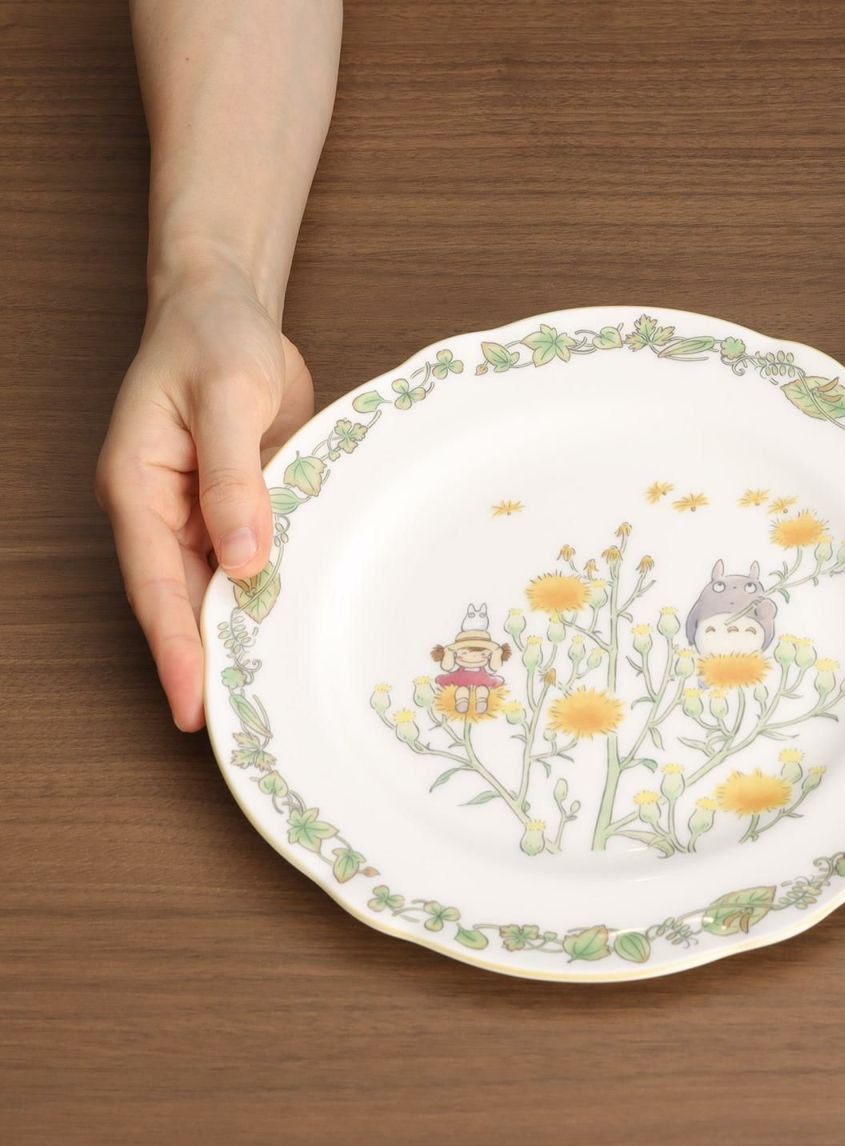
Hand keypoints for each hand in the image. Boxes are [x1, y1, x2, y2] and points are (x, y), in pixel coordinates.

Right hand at [97, 267, 312, 730]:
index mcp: (137, 487)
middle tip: (237, 725)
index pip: (155, 584)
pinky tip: (295, 629)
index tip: (193, 705)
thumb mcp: (226, 401)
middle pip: (181, 600)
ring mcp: (200, 513)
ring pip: (218, 587)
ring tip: (268, 696)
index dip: (174, 648)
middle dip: (204, 660)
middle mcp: (162, 511)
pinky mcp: (238, 507)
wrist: (229, 309)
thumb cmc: (214, 340)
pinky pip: (252, 560)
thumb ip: (234, 481)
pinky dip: (270, 594)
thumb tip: (244, 561)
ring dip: (241, 634)